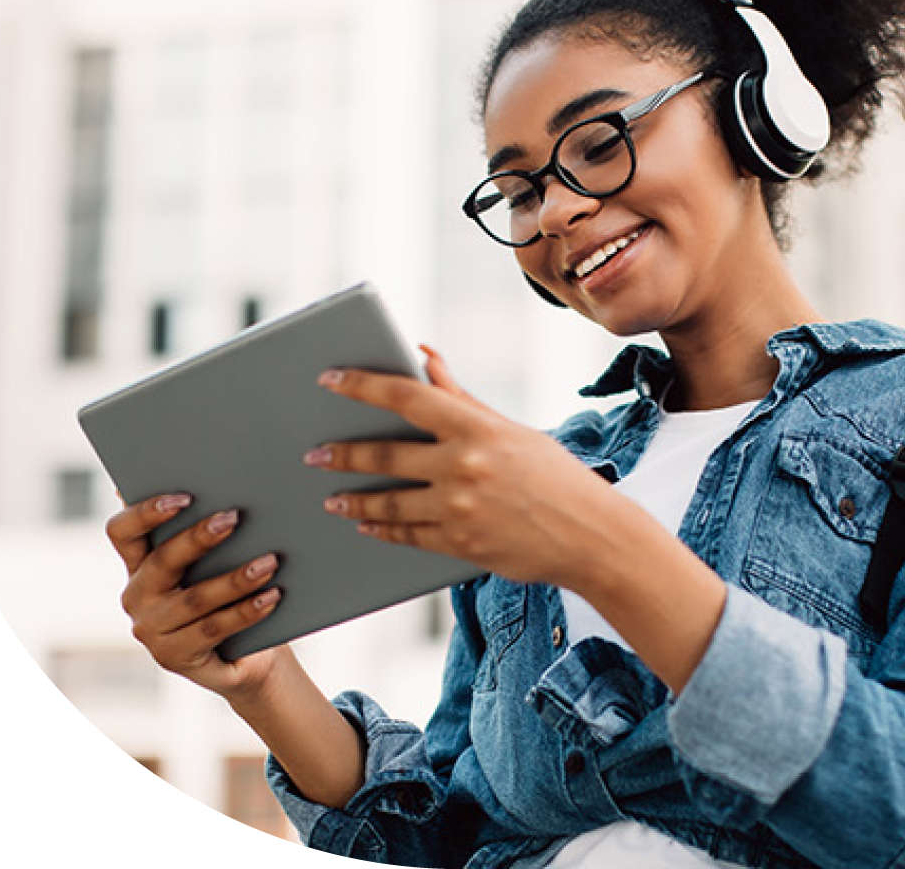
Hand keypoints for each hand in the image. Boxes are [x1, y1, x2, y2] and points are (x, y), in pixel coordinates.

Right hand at [106, 494, 287, 700]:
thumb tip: (224, 486)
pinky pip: (213, 630)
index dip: (144, 512)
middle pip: (163, 561)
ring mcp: (152, 630)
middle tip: (234, 518)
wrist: (246, 654)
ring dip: (235, 579)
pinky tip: (271, 597)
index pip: (123, 532)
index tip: (183, 496)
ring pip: (194, 599)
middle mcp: (138, 595)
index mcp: (139, 562)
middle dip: (199, 538)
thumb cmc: (229, 592)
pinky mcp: (175, 657)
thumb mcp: (215, 561)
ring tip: (269, 562)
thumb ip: (208, 528)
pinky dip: (245, 611)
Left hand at [305, 345, 613, 587]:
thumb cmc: (552, 474)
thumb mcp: (509, 429)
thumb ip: (460, 397)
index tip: (330, 378)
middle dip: (343, 455)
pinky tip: (367, 525)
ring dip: (354, 500)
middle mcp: (464, 466)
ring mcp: (461, 510)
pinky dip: (382, 530)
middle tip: (314, 454)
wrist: (591, 535)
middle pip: (385, 456)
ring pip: (389, 503)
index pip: (406, 397)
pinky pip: (408, 536)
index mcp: (476, 427)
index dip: (362, 385)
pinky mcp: (460, 546)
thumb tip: (424, 357)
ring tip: (332, 498)